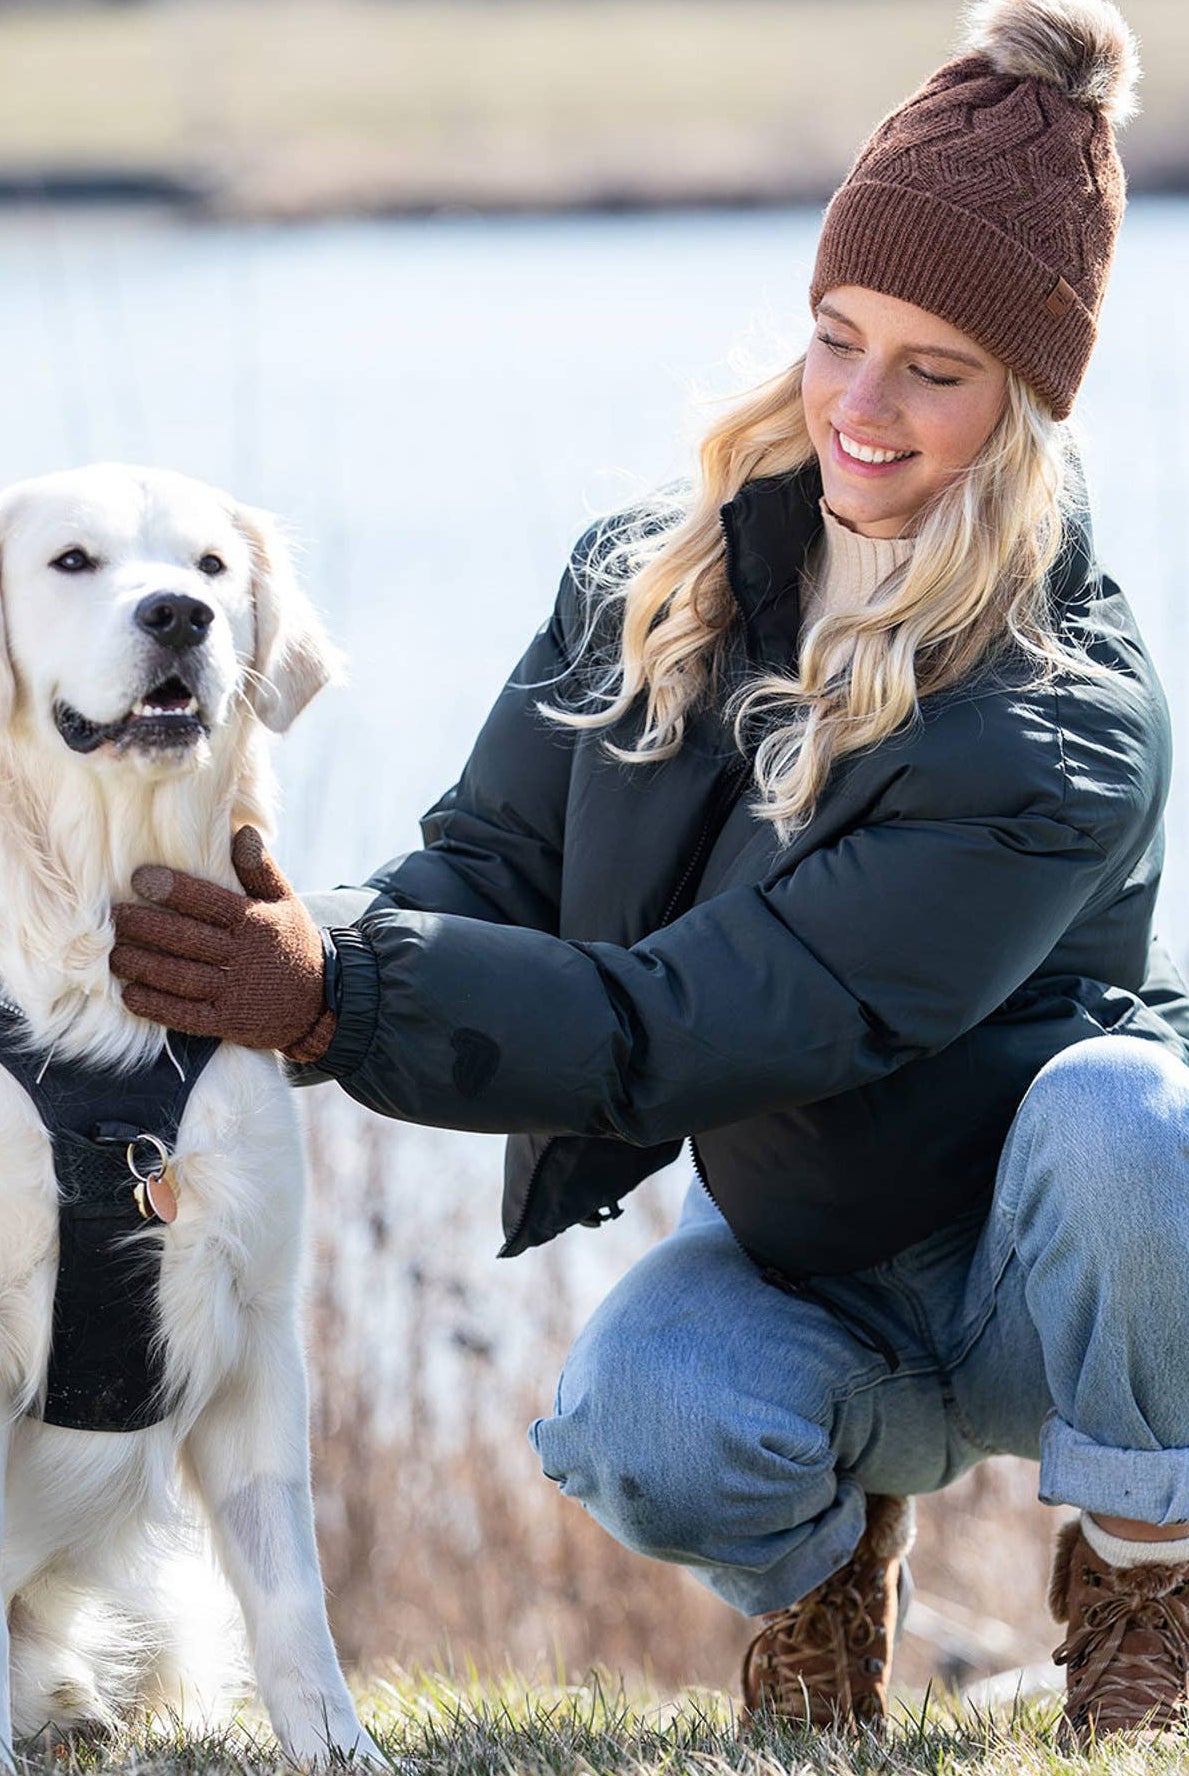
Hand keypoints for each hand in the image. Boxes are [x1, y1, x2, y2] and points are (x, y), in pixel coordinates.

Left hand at [110, 826, 336, 1061]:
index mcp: (255, 923)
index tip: (139, 878)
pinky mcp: (227, 1022)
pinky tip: (130, 994)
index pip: (209, 902)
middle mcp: (243, 957)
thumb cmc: (294, 944)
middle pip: (187, 940)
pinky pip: (186, 1015)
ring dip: (143, 965)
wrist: (322, 1004)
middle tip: (115, 916)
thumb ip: (261, 869)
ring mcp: (234, 993)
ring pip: (181, 977)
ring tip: (114, 954)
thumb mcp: (286, 902)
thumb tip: (242, 831)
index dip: (173, 890)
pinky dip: (156, 1005)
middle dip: (146, 927)